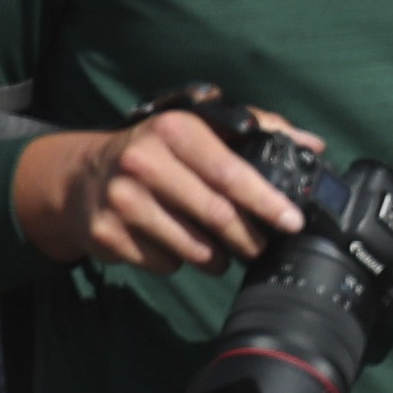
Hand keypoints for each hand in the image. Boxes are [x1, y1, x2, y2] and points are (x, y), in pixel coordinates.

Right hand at [17, 98, 310, 268]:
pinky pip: (166, 264)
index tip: (292, 221)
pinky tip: (169, 242)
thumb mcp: (197, 128)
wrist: (81, 175)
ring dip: (216, 256)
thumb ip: (257, 129)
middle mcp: (141, 160)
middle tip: (257, 244)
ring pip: (196, 248)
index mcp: (171, 130)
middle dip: (248, 238)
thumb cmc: (156, 152)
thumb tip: (312, 143)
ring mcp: (120, 198)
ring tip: (212, 243)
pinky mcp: (106, 233)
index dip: (267, 201)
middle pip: (219, 217)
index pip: (230, 172)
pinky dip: (177, 261)